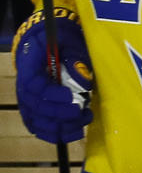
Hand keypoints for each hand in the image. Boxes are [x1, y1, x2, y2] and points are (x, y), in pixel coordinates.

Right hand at [14, 9, 93, 143]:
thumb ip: (77, 58)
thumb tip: (86, 84)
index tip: (71, 97)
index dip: (51, 94)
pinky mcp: (34, 107)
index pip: (34, 85)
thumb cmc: (59, 39)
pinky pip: (38, 125)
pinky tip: (71, 133)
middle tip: (80, 112)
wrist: (46, 39)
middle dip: (59, 113)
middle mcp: (24, 85)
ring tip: (82, 122)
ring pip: (36, 120)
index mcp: (29, 65)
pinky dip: (53, 132)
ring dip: (59, 126)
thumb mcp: (70, 40)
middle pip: (35, 106)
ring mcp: (27, 98)